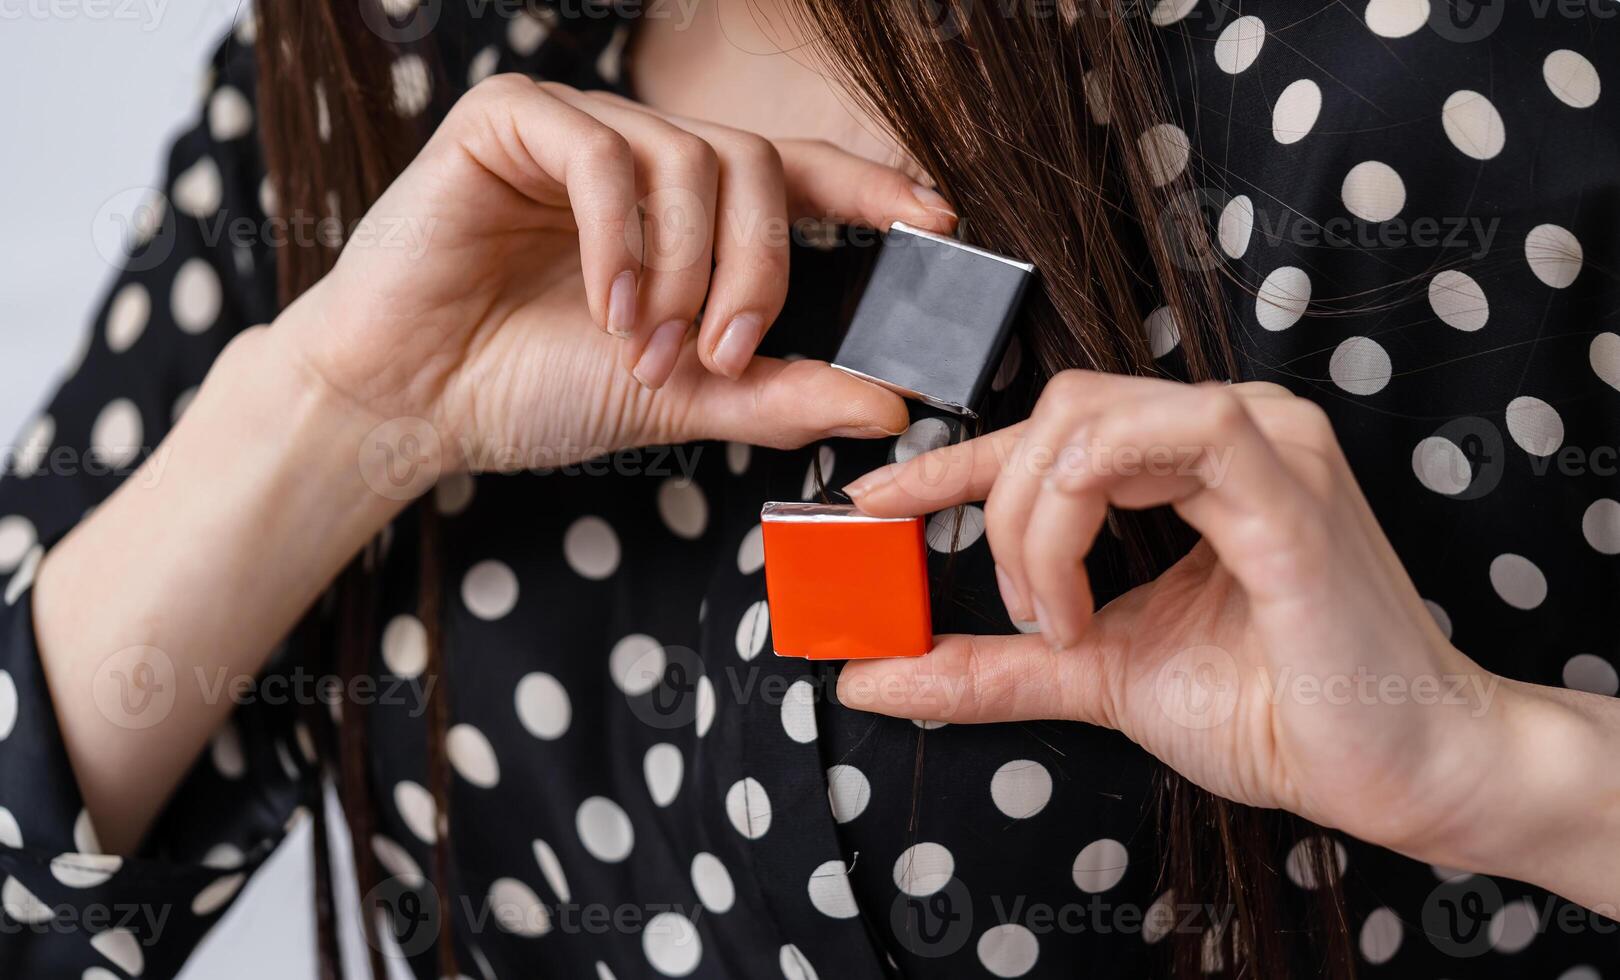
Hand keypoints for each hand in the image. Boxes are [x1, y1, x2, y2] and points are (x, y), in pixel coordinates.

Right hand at [275, 76, 956, 472]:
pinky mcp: (510, 121)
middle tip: (718, 351)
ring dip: (680, 268)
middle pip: (751, 166)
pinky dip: (617, 237)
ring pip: (685, 158)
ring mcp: (576, 132)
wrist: (412, 400)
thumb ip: (781, 393)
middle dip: (755, 270)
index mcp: (683, 213)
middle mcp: (639, 159)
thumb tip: (891, 406)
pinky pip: (599, 153)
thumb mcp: (682, 396)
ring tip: (642, 343)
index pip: (793, 173)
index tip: (935, 217)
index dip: (868, 186)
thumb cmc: (535, 390)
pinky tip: (600, 302)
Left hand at [840, 373, 1512, 867]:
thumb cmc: (1274, 708)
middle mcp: (1233, 429)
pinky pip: (1156, 443)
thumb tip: (874, 672)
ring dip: (1034, 523)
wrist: (1394, 769)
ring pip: (1087, 420)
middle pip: (1057, 411)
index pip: (1051, 428)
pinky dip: (1079, 519)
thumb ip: (993, 665)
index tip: (878, 503)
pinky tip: (1087, 604)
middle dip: (996, 506)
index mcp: (1196, 457)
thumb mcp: (1101, 675)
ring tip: (1058, 616)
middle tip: (1025, 611)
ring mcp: (1269, 446)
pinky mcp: (1290, 490)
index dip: (953, 462)